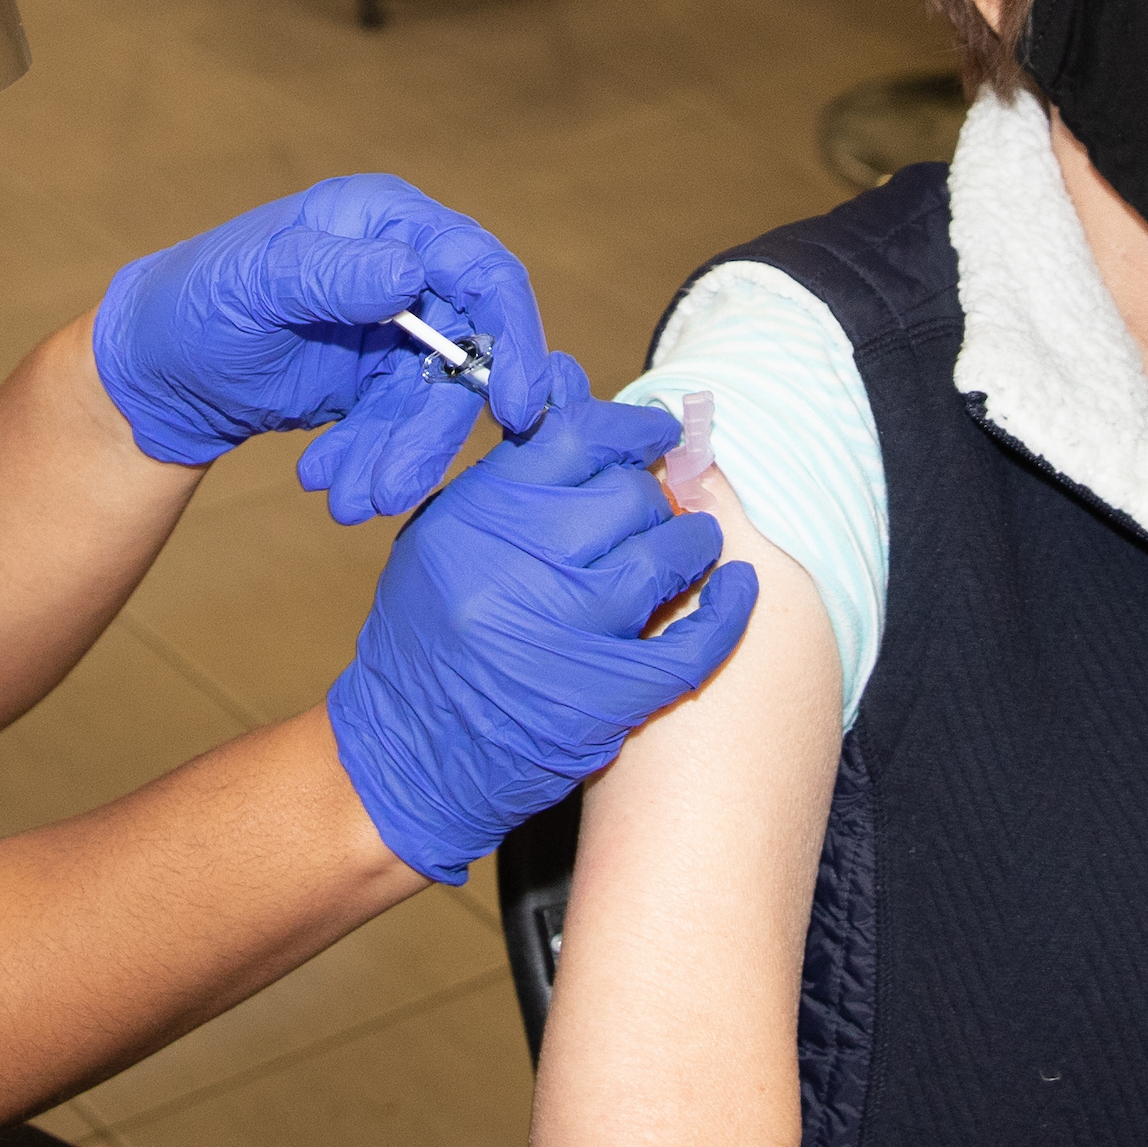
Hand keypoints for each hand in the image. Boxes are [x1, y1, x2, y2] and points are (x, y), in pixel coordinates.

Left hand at [92, 177, 548, 521]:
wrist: (155, 373)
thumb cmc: (191, 306)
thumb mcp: (251, 286)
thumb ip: (327, 274)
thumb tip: (409, 273)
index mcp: (384, 219)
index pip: (480, 270)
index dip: (513, 337)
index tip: (514, 408)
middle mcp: (403, 265)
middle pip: (469, 350)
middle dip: (431, 428)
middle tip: (391, 487)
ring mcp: (396, 325)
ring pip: (435, 400)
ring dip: (398, 456)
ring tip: (349, 498)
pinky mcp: (380, 377)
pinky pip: (403, 426)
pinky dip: (375, 460)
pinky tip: (329, 480)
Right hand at [327, 367, 756, 882]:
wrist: (409, 754)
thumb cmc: (426, 638)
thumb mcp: (443, 538)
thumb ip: (512, 474)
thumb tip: (576, 392)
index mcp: (478, 516)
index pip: (575, 435)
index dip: (630, 428)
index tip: (655, 434)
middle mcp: (520, 566)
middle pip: (629, 495)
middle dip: (653, 497)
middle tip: (656, 509)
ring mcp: (566, 633)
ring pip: (666, 556)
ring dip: (691, 543)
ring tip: (691, 545)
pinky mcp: (605, 697)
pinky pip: (693, 642)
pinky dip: (728, 610)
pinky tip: (738, 589)